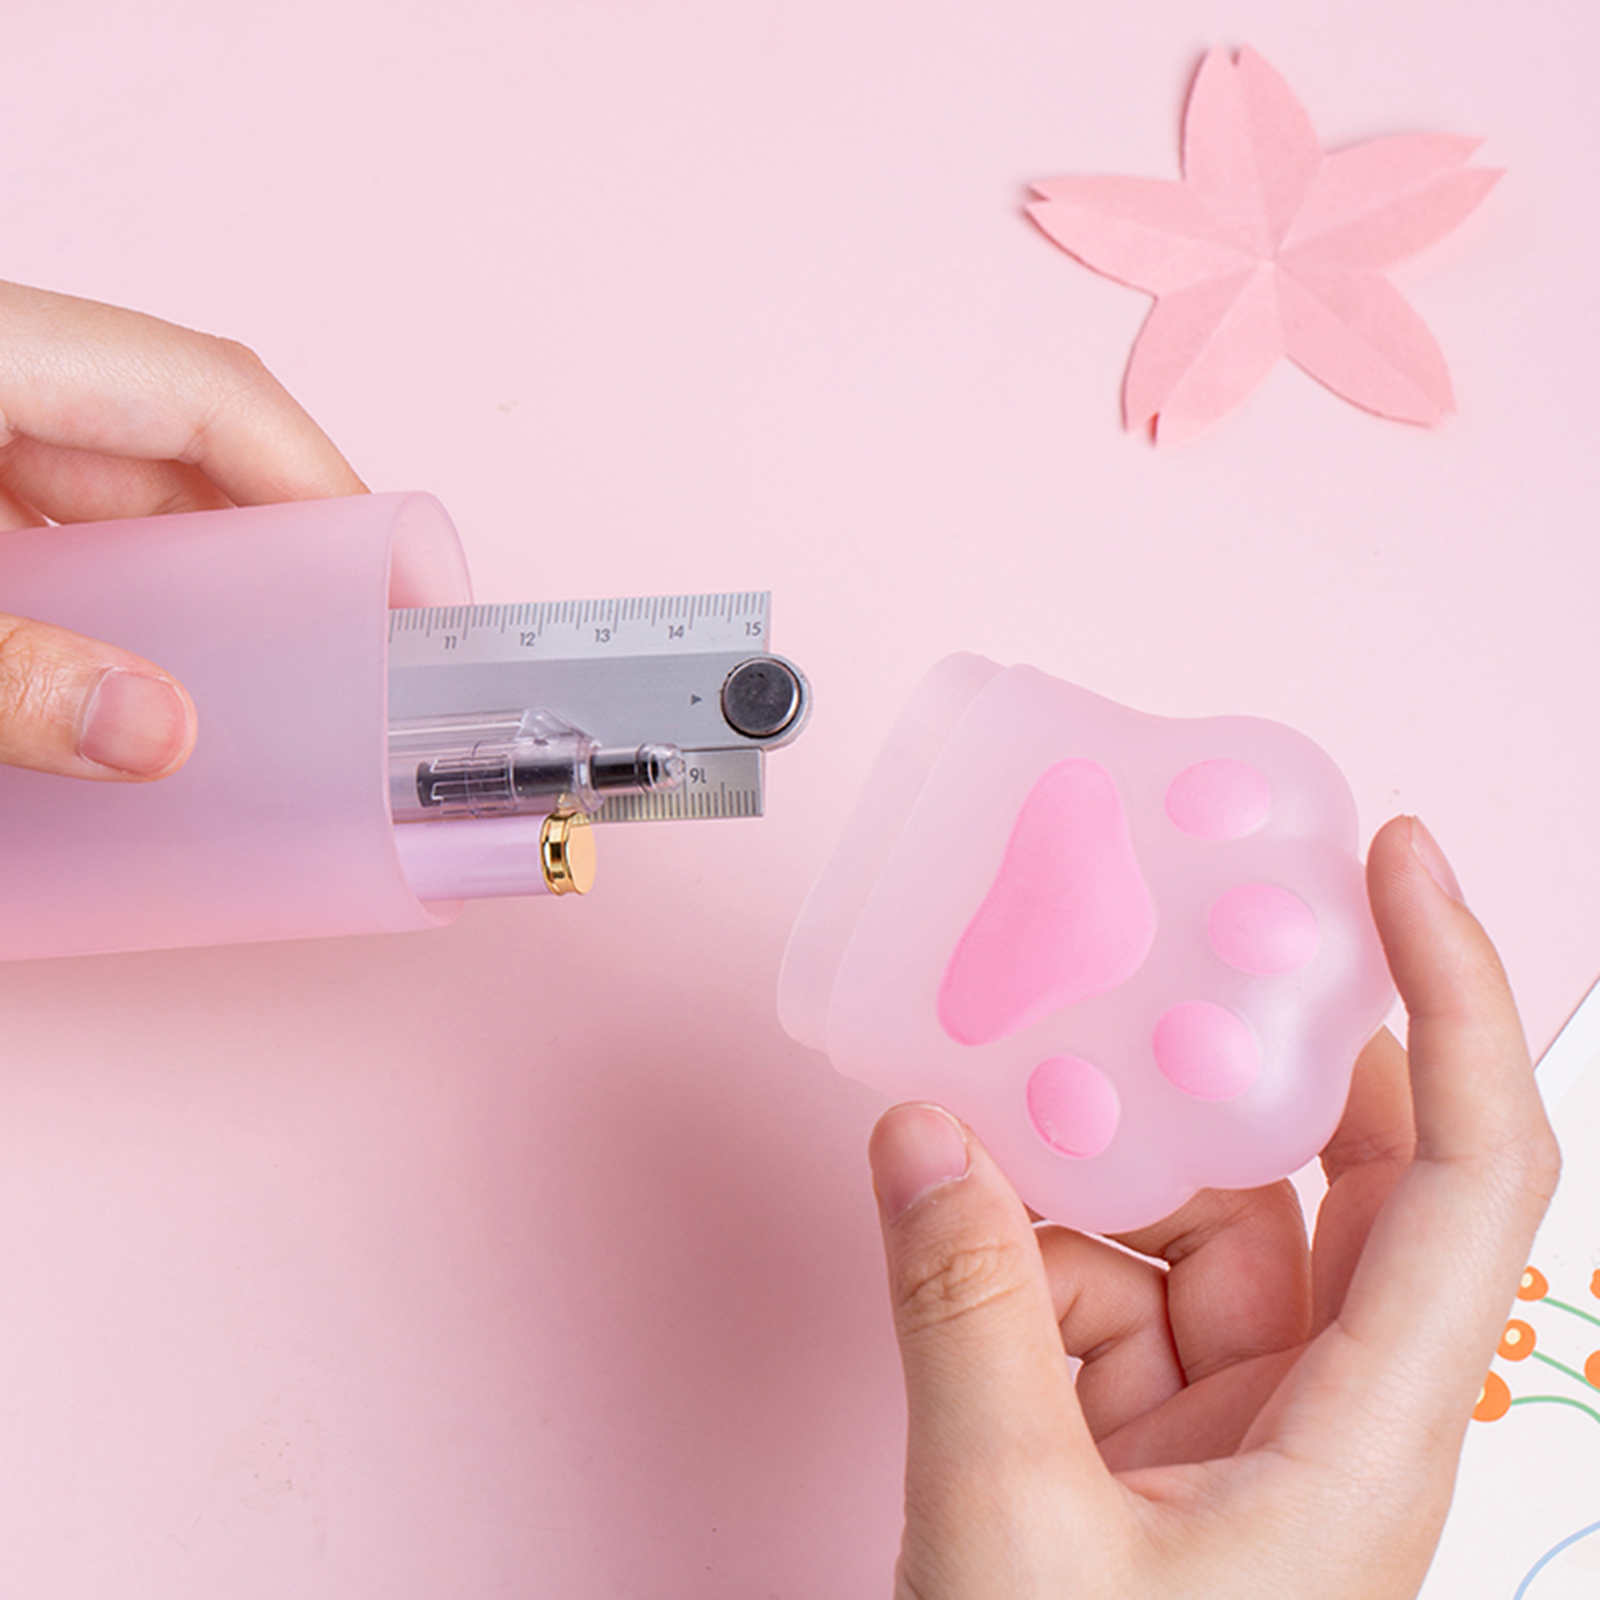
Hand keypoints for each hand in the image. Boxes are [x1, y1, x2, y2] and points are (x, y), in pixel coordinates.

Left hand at [0, 280, 364, 779]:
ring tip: (256, 677)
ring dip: (194, 583)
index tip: (396, 572)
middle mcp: (1, 376)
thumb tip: (157, 737)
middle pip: (183, 444)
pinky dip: (112, 594)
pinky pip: (57, 524)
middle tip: (347, 647)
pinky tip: (132, 668)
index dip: (321, 478)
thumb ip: (13, 673)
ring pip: (120, 490)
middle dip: (273, 547)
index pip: (208, 391)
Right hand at [868, 815, 1559, 1599]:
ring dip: (1096, 1143)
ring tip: (1017, 1056)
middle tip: (1173, 928)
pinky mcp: (1136, 1422)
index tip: (1398, 862)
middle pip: (1328, 1167)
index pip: (1465, 1170)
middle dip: (1243, 1046)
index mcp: (1367, 1431)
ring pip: (1186, 1213)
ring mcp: (1226, 1408)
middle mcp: (1323, 1401)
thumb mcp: (1016, 1537)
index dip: (1452, 996)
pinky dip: (1033, 1219)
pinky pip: (1096, 1272)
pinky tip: (964, 1182)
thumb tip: (920, 1134)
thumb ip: (963, 1317)